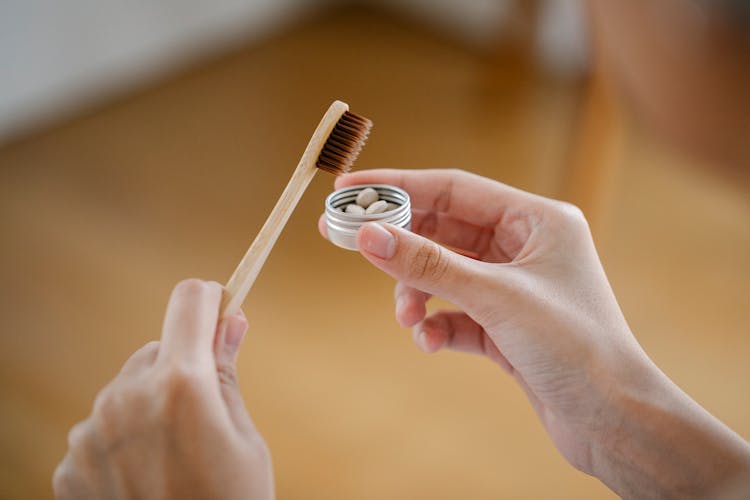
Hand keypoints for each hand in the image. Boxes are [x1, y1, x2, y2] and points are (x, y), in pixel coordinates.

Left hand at [53, 279, 272, 499]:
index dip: (209, 301)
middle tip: (204, 413)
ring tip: (174, 455)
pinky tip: (144, 476)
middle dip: (182, 365)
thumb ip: (228, 372)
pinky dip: (122, 438)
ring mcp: (91, 431)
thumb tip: (233, 320)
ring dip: (149, 402)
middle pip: (157, 348)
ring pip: (126, 387)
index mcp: (181, 384)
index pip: (189, 303)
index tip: (221, 309)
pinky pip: (101, 426)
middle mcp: (126, 396)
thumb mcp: (245, 437)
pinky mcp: (70, 463)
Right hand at [319, 169, 749, 497]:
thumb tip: (369, 235)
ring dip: (417, 293)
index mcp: (537, 220)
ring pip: (444, 275)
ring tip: (408, 317)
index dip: (399, 186)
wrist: (613, 422)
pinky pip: (455, 312)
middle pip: (443, 231)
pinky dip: (437, 324)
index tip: (349, 190)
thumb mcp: (495, 298)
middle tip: (348, 242)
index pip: (454, 189)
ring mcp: (513, 287)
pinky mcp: (505, 325)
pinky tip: (433, 342)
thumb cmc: (576, 348)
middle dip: (399, 244)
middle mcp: (524, 247)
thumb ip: (428, 264)